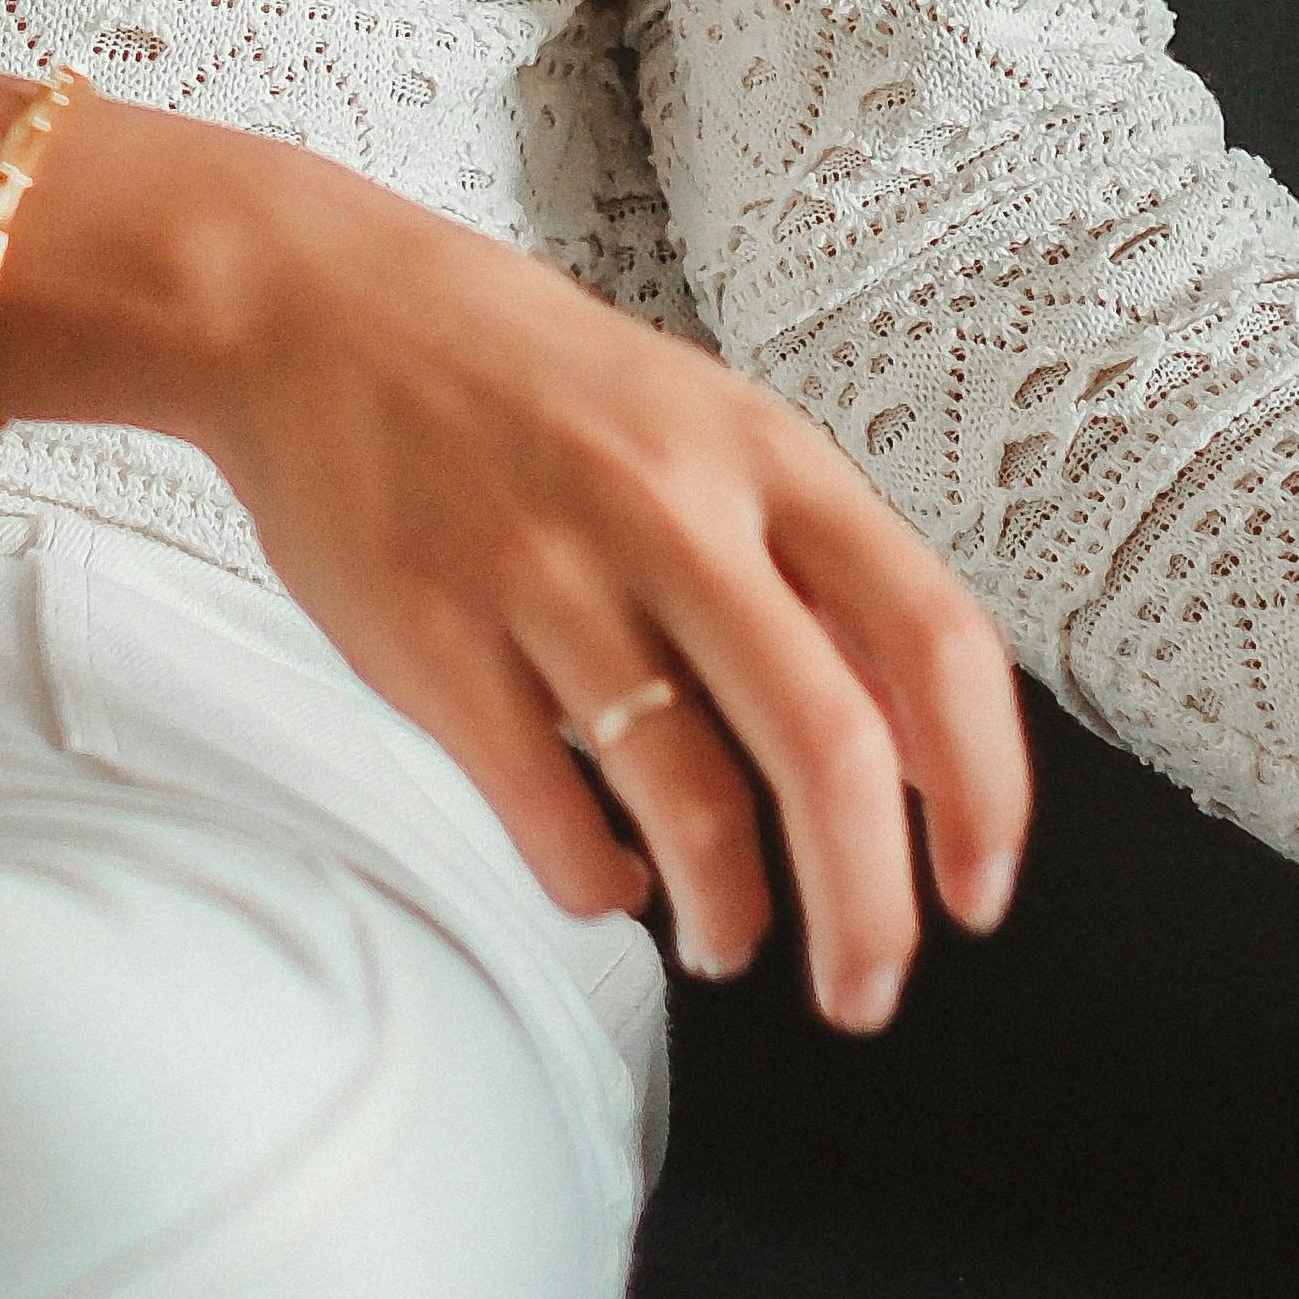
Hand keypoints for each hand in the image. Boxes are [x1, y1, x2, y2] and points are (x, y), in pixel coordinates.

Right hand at [0, 69, 1031, 1028]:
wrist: (313, 308)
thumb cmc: (525, 378)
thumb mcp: (704, 422)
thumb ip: (809, 565)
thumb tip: (923, 741)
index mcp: (765, 454)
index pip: (935, 639)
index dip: (985, 791)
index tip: (979, 893)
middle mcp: (673, 512)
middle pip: (830, 747)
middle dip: (870, 912)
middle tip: (866, 990)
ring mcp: (550, 578)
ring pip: (692, 803)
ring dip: (731, 914)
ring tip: (730, 940)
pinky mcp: (437, 644)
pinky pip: (549, 817)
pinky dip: (598, 885)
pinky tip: (608, 881)